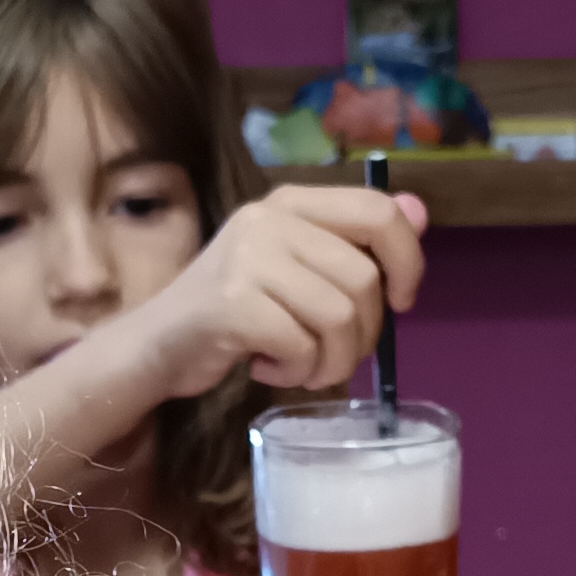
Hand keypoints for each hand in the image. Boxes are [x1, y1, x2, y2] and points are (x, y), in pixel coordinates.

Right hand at [124, 183, 426, 406]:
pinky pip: (302, 346)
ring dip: (331, 362)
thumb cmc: (235, 311)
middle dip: (363, 335)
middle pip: (363, 280)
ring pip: (339, 318)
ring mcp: (249, 258)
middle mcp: (270, 219)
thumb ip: (352, 241)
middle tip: (332, 355)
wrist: (156, 346)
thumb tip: (419, 212)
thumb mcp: (298, 269)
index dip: (407, 260)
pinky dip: (296, 373)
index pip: (377, 211)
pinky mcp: (233, 304)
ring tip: (302, 368)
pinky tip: (269, 369)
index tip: (401, 303)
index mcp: (291, 202)